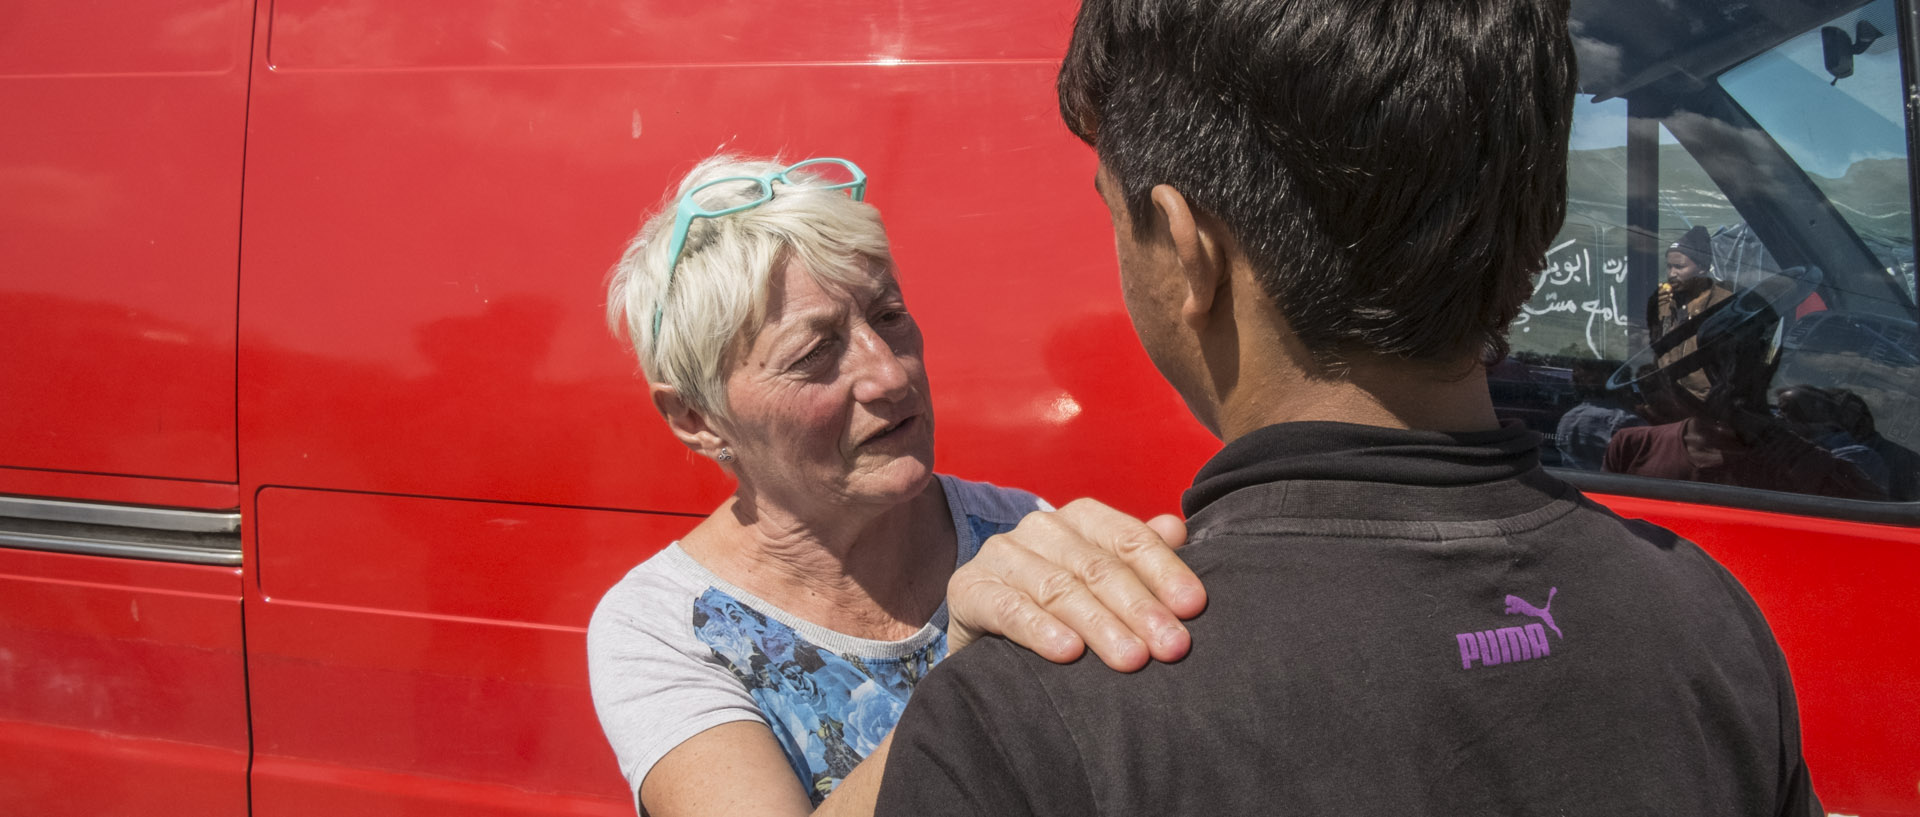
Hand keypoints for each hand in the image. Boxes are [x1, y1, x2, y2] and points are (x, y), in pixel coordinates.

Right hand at [946, 498, 1206, 671]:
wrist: (986, 640)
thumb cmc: (1059, 610)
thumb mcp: (1102, 583)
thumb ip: (1138, 557)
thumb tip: (1177, 528)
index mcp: (1080, 519)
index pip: (1128, 538)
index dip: (1164, 571)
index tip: (1194, 607)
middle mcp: (1040, 528)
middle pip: (1098, 566)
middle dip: (1140, 608)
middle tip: (1172, 646)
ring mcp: (1001, 555)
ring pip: (1059, 588)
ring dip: (1100, 625)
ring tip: (1132, 659)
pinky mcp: (968, 588)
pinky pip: (1009, 608)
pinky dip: (1040, 630)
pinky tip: (1067, 652)